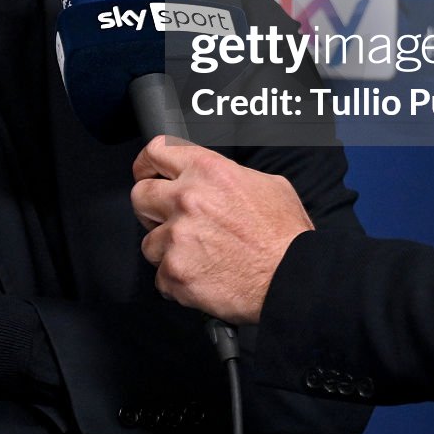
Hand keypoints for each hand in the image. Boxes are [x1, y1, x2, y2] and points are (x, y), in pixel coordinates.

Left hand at [130, 136, 313, 323]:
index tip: (145, 173)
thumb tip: (213, 178)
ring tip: (198, 257)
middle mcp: (188, 199)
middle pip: (139, 195)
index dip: (147, 163)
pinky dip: (178, 281)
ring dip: (168, 251)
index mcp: (208, 171)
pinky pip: (161, 277)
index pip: (156, 152)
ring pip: (149, 242)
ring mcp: (178, 237)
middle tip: (168, 221)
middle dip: (151, 209)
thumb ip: (230, 175)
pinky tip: (202, 278)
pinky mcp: (175, 272)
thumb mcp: (268, 185)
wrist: (293, 280)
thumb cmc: (286, 237)